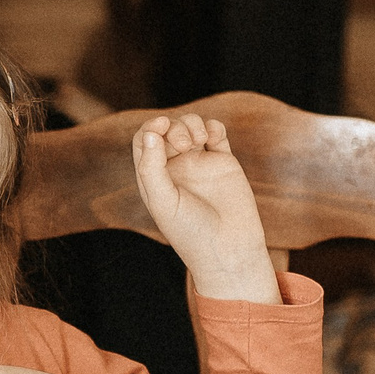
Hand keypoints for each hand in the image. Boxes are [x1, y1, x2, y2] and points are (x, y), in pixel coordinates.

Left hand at [133, 113, 277, 303]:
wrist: (229, 249)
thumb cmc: (191, 232)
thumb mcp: (164, 202)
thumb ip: (151, 168)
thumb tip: (150, 134)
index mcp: (154, 177)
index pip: (144, 141)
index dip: (150, 127)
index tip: (161, 126)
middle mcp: (175, 168)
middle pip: (167, 130)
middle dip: (174, 127)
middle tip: (184, 144)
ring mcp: (200, 164)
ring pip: (191, 127)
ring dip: (193, 124)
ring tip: (200, 139)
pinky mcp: (224, 163)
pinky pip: (216, 134)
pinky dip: (213, 127)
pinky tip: (212, 137)